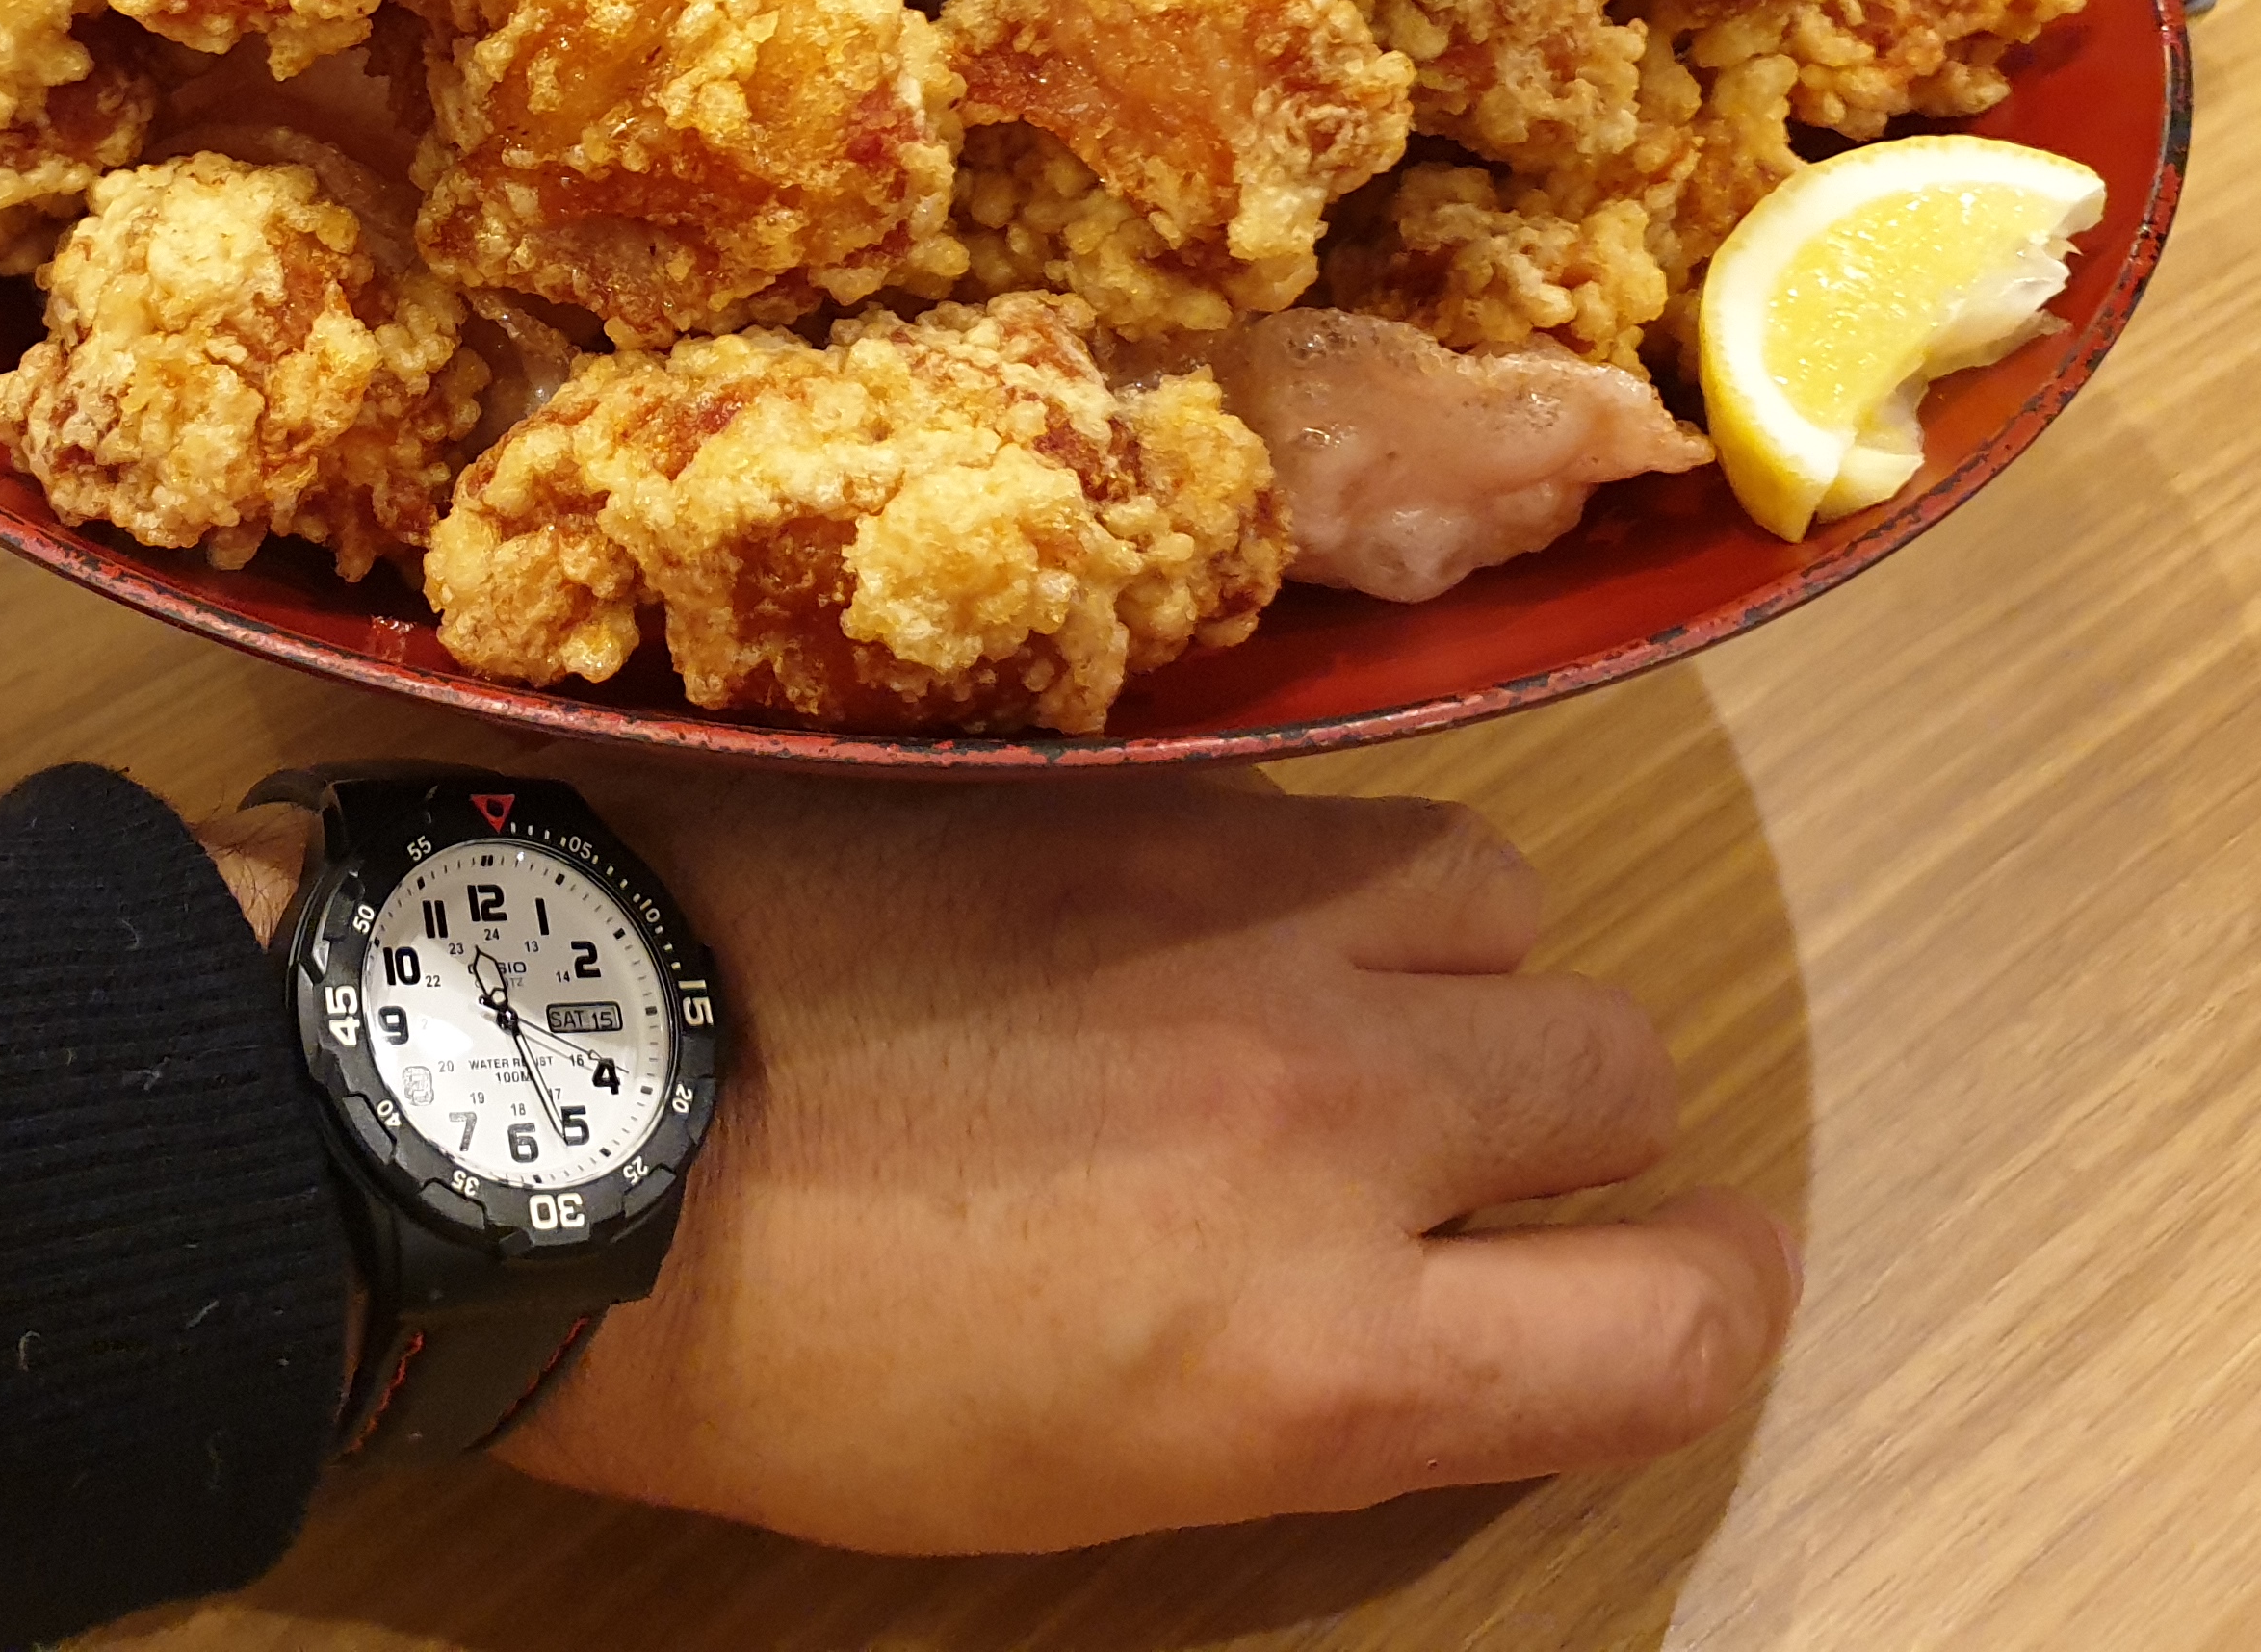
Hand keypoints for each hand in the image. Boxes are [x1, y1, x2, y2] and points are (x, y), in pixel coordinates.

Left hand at [489, 770, 1795, 1552]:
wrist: (558, 1110)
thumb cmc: (793, 1365)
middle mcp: (1336, 1111)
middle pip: (1626, 1067)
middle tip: (1449, 1144)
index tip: (1669, 1283)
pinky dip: (1300, 863)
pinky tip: (1182, 905)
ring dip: (1453, 955)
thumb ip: (1320, 1386)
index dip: (1701, 1307)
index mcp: (1323, 1357)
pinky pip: (1319, 801)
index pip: (1672, 1328)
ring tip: (1322, 993)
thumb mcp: (1085, 1474)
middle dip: (1571, 1121)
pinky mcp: (1129, 784)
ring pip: (1503, 890)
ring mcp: (1237, 915)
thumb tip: (1446, 1312)